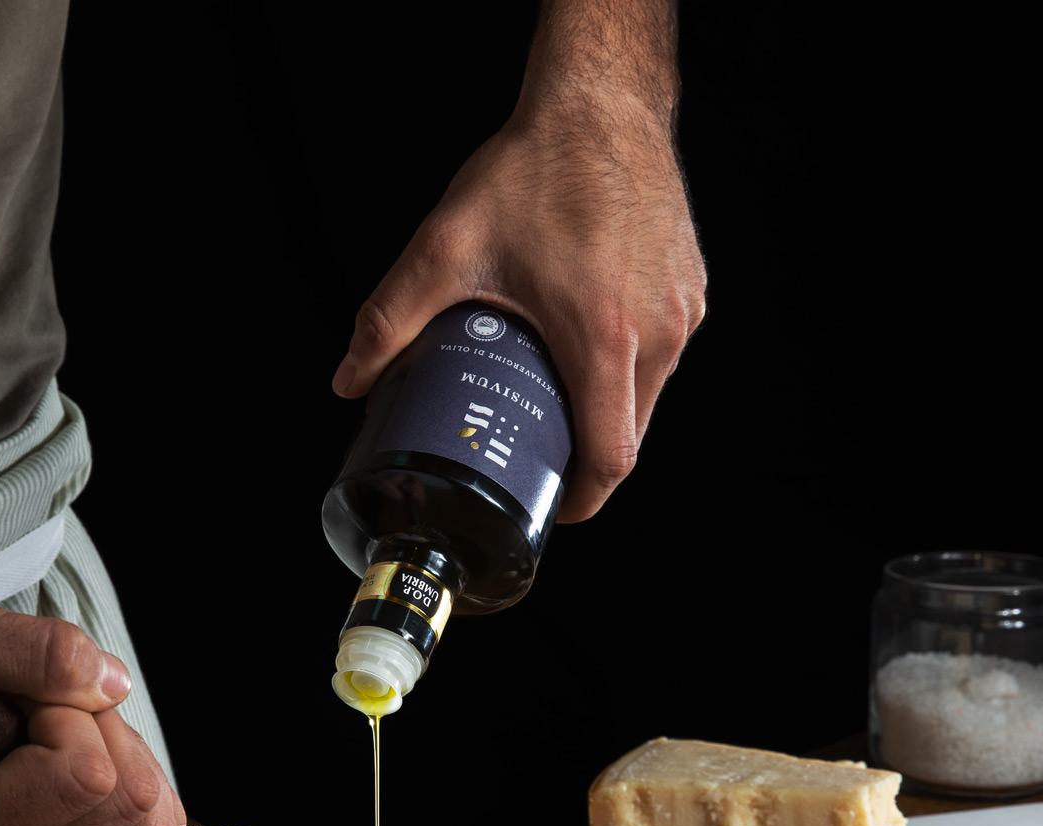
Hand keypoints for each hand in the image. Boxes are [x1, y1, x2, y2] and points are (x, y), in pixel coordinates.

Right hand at [0, 591, 186, 825]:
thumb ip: (28, 649)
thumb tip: (112, 684)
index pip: (89, 776)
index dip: (71, 716)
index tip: (21, 706)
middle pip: (132, 800)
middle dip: (104, 735)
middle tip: (43, 719)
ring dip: (127, 763)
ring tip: (64, 743)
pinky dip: (150, 802)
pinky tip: (99, 774)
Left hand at [330, 15, 704, 522]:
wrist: (600, 102)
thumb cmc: (537, 168)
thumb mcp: (446, 248)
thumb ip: (390, 319)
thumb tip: (350, 379)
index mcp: (603, 337)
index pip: (611, 458)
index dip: (581, 500)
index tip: (548, 506)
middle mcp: (657, 331)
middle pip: (630, 435)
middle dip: (584, 459)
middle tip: (535, 456)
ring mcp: (683, 310)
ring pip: (650, 397)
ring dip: (606, 411)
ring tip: (552, 401)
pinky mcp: (692, 289)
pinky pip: (664, 354)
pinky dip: (628, 367)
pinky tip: (583, 346)